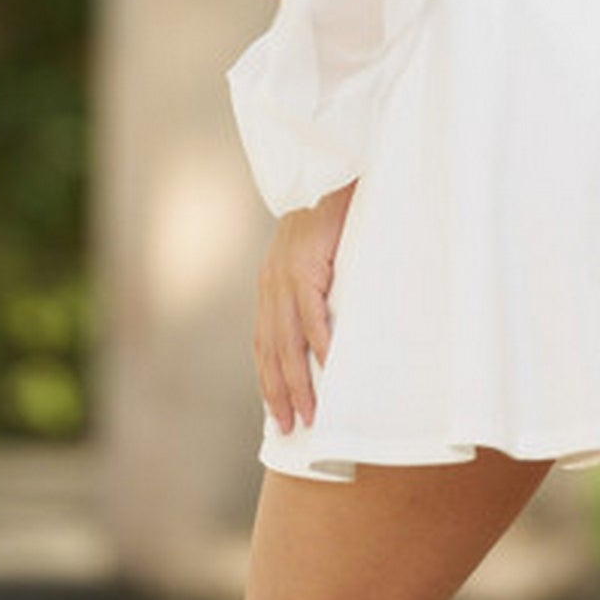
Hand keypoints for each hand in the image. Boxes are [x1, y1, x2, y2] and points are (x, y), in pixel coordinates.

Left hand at [254, 182, 355, 433]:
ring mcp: (285, 276)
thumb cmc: (329, 214)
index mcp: (270, 285)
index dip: (268, 379)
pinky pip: (311, 311)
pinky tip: (327, 365)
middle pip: (271, 351)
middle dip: (278, 393)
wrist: (327, 172)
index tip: (277, 411)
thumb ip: (316, 285)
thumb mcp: (314, 254)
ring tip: (309, 412)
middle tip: (289, 427)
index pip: (264, 343)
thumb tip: (335, 323)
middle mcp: (271, 285)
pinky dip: (319, 341)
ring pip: (287, 340)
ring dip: (297, 380)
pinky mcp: (306, 265)